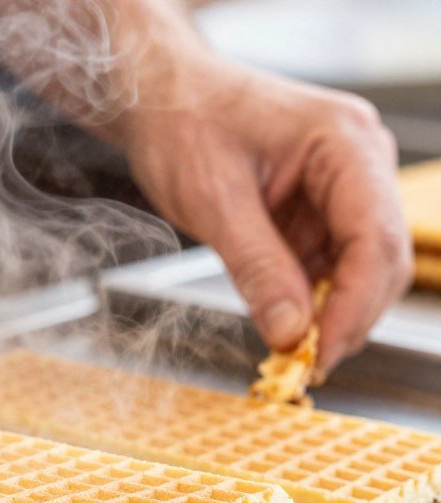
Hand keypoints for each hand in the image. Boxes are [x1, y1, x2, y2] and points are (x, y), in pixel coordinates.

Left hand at [121, 60, 411, 372]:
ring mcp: (342, 188)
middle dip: (347, 317)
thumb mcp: (213, 201)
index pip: (374, 238)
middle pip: (380, 259)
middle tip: (304, 365)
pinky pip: (327, 265)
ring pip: (359, 269)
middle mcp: (358, 163)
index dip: (354, 306)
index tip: (320, 353)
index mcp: (344, 143)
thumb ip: (256, 268)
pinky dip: (310, 300)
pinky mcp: (318, 211)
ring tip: (291, 353)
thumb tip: (290, 333)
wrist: (159, 99)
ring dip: (329, 314)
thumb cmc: (183, 125)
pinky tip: (285, 324)